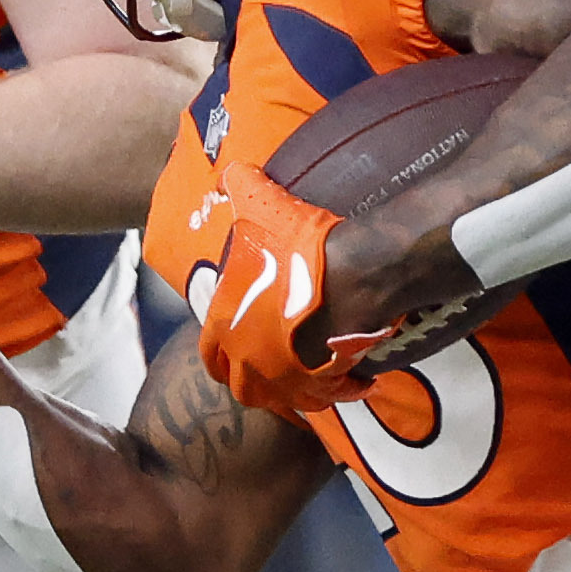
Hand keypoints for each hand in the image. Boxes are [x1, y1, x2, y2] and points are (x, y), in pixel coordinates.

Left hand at [199, 161, 396, 412]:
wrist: (355, 273)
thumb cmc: (302, 245)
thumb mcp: (265, 207)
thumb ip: (244, 189)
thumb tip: (233, 170)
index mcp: (226, 326)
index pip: (209, 355)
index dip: (220, 354)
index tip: (236, 351)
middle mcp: (251, 359)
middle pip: (245, 388)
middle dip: (259, 381)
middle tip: (277, 369)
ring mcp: (288, 377)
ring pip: (288, 401)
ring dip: (299, 393)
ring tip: (315, 380)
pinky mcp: (327, 383)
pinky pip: (333, 397)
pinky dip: (345, 391)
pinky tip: (361, 381)